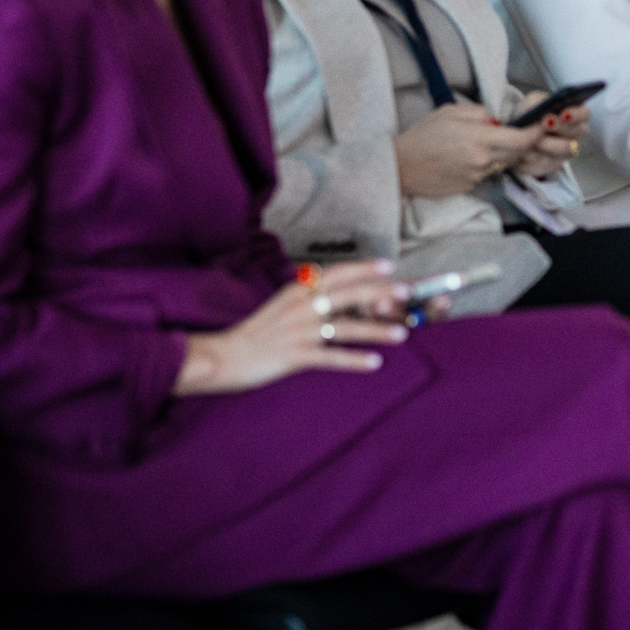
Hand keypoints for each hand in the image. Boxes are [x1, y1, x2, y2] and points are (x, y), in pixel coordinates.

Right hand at [174, 260, 409, 395]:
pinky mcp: (293, 356)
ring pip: (345, 327)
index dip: (363, 269)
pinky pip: (330, 357)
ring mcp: (297, 331)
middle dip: (380, 293)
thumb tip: (343, 297)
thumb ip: (311, 300)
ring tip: (402, 334)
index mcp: (297, 291)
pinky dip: (354, 359)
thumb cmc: (257, 333)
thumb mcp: (283, 307)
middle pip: (347, 295)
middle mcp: (300, 306)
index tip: (389, 267)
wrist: (224, 356)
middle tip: (406, 293)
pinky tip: (374, 363)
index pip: (336, 273)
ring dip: (376, 330)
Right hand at [395, 100, 543, 197]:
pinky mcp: (470, 187)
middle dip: (521, 143)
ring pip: (502, 164)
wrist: (400, 166)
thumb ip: (479, 113)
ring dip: (502, 154)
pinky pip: (487, 174)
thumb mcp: (450, 111)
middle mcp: (483, 160)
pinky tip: (466, 158)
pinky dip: (485, 165)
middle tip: (515, 132)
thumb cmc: (423, 135)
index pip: (521, 139)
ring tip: (484, 143)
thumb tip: (496, 120)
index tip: (540, 125)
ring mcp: (477, 176)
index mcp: (480, 138)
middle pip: (516, 153)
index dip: (535, 133)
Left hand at [513, 96, 590, 178]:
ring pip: (563, 150)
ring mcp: (567, 152)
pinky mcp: (552, 165)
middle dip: (560, 127)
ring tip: (533, 139)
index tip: (563, 114)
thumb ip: (539, 102)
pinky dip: (535, 159)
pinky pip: (547, 165)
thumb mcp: (532, 101)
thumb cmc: (530, 112)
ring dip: (547, 144)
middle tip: (545, 123)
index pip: (584, 113)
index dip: (576, 114)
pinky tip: (524, 154)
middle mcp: (576, 134)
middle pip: (576, 133)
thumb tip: (544, 111)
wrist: (517, 131)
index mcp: (577, 114)